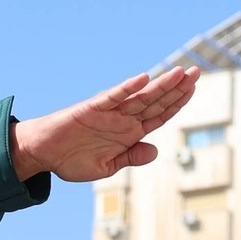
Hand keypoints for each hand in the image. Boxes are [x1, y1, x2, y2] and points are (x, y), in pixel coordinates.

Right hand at [12, 68, 200, 182]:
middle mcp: (123, 119)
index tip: (193, 89)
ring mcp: (109, 113)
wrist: (44, 153)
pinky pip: (112, 97)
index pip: (159, 116)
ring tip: (181, 73)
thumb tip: (155, 151)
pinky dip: (127, 88)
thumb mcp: (108, 167)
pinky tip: (143, 79)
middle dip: (177, 88)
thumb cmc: (72, 158)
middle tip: (196, 72)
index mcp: (129, 133)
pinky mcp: (92, 109)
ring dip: (161, 85)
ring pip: (140, 97)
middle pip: (156, 102)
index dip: (177, 103)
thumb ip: (131, 157)